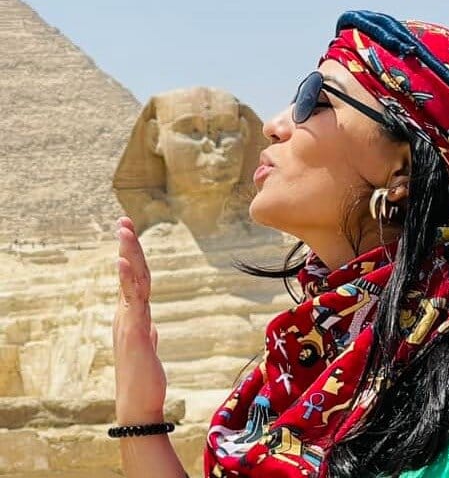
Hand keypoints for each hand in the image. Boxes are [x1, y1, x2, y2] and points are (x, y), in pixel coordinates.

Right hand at [112, 216, 166, 424]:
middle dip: (128, 245)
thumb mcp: (147, 348)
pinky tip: (125, 263)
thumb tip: (151, 325)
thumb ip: (146, 333)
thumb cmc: (144, 377)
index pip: (134, 278)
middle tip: (124, 220)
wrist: (139, 403)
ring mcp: (128, 322)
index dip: (133, 255)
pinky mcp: (134, 332)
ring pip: (130, 282)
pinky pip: (132, 301)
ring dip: (128, 254)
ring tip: (124, 231)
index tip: (129, 231)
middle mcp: (126, 314)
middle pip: (130, 273)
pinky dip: (128, 280)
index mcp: (131, 315)